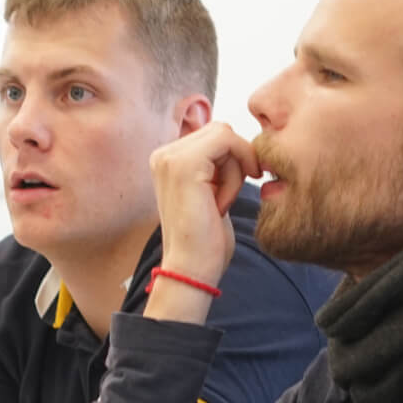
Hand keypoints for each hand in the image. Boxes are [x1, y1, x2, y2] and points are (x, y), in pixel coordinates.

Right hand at [150, 122, 259, 287]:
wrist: (192, 270)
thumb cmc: (205, 241)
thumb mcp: (212, 193)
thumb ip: (217, 167)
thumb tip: (239, 143)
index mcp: (167, 160)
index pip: (214, 135)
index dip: (233, 158)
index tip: (235, 189)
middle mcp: (163, 155)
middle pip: (221, 131)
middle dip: (236, 162)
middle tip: (228, 199)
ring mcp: (169, 158)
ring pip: (225, 136)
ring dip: (236, 169)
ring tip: (221, 204)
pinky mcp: (183, 164)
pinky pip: (227, 142)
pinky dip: (235, 172)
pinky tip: (222, 203)